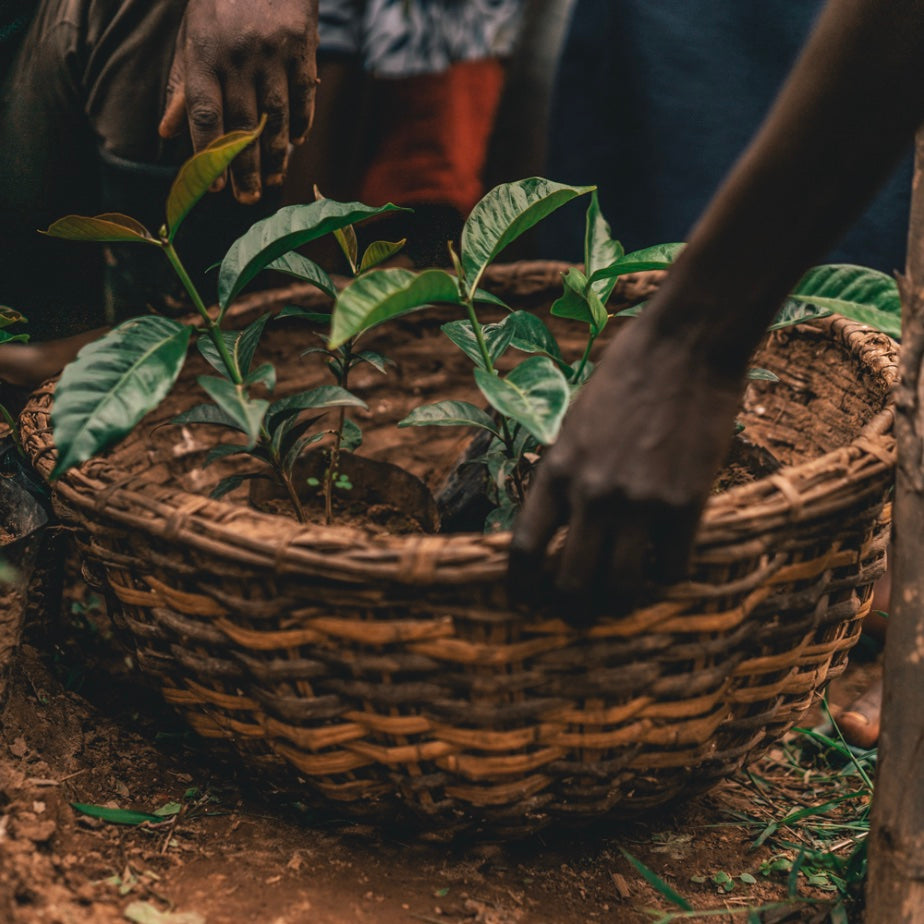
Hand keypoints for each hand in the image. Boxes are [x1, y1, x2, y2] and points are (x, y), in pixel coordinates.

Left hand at [159, 0, 319, 203]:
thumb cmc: (219, 3)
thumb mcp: (192, 36)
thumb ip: (182, 86)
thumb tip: (166, 132)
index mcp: (204, 54)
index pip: (206, 115)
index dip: (211, 155)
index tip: (216, 187)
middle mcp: (238, 56)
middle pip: (243, 125)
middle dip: (245, 168)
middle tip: (247, 200)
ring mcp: (272, 53)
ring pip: (276, 118)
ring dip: (275, 155)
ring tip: (272, 181)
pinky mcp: (301, 48)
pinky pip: (302, 97)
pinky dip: (300, 125)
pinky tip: (294, 145)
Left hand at [508, 314, 742, 619]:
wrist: (684, 347)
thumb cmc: (626, 379)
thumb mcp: (575, 425)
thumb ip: (567, 475)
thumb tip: (562, 526)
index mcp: (556, 470)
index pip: (525, 550)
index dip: (521, 587)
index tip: (526, 602)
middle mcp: (591, 493)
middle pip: (572, 583)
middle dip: (573, 610)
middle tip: (582, 617)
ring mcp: (639, 501)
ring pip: (624, 587)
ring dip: (623, 602)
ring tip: (626, 600)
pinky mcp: (686, 503)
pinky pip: (673, 567)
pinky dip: (668, 575)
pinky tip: (668, 565)